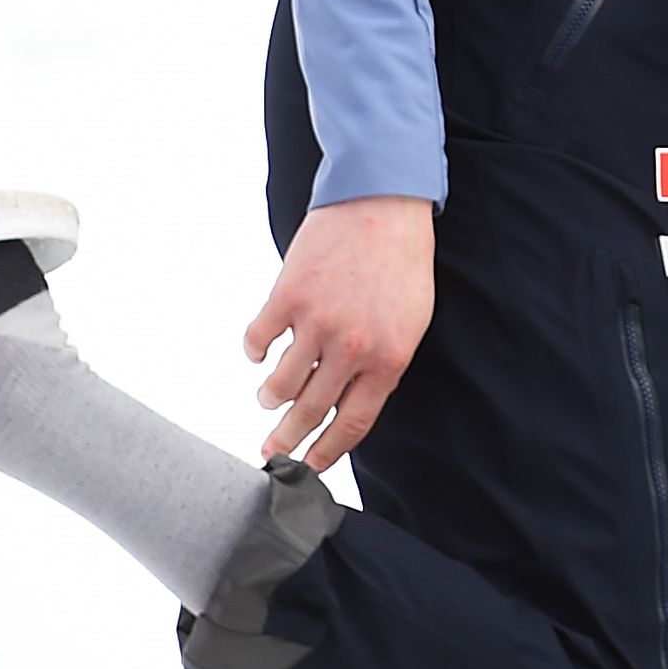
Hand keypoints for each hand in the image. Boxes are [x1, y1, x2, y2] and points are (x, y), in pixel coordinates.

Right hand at [245, 194, 435, 469]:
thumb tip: (353, 403)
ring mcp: (317, 322)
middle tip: (272, 451)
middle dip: (287, 438)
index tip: (309, 466)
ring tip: (269, 396)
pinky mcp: (287, 296)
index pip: (353, 422)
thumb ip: (384, 363)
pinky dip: (255, 350)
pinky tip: (260, 352)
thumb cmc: (402, 261)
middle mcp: (352, 347)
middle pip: (310, 410)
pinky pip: (258, 340)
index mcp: (389, 357)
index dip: (327, 451)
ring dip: (270, 395)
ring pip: (280, 383)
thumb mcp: (412, 319)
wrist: (383, 202)